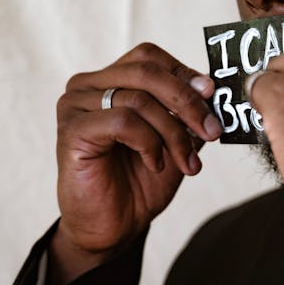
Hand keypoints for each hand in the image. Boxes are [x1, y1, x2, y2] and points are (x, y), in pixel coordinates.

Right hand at [49, 43, 221, 283]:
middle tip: (211, 130)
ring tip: (186, 162)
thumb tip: (211, 84)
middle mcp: (86, 86)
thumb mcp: (173, 138)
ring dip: (173, 132)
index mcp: (107, 79)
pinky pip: (123, 121)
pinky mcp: (72, 130)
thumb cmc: (139, 181)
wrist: (113, 228)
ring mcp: (75, 106)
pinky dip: (150, 143)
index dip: (182, 72)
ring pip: (138, 99)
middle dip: (186, 101)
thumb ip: (186, 109)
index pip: (148, 56)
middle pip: (145, 71)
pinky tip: (156, 163)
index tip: (211, 94)